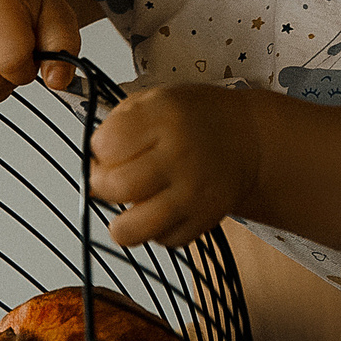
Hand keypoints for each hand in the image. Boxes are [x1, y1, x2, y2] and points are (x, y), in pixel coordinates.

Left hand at [87, 85, 264, 248]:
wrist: (248, 139)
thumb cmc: (195, 120)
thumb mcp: (155, 100)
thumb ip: (118, 125)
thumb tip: (92, 165)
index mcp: (163, 117)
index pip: (105, 145)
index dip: (99, 149)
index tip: (109, 148)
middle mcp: (179, 155)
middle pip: (114, 187)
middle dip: (101, 185)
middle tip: (109, 179)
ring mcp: (193, 192)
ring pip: (132, 228)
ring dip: (122, 221)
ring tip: (129, 207)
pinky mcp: (204, 220)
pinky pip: (162, 240)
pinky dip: (156, 230)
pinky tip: (162, 209)